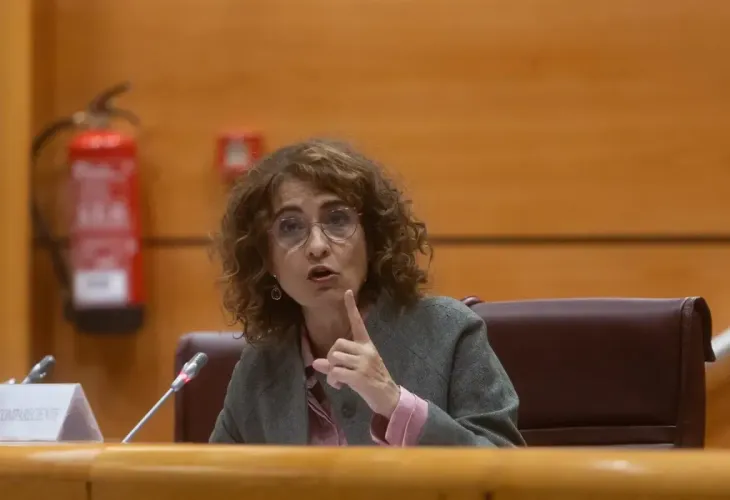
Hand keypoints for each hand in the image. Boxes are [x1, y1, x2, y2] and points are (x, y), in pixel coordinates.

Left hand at [311, 289, 400, 417]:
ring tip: (338, 381)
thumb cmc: (371, 381)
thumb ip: (336, 364)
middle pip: (337, 344)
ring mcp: (363, 362)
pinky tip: (339, 386)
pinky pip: (336, 372)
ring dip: (331, 372)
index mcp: (366, 345)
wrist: (388, 396)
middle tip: (335, 370)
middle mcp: (365, 350)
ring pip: (334, 358)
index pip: (358, 322)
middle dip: (331, 357)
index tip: (347, 291)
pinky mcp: (359, 376)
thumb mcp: (356, 369)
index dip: (351, 307)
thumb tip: (315, 363)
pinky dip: (334, 380)